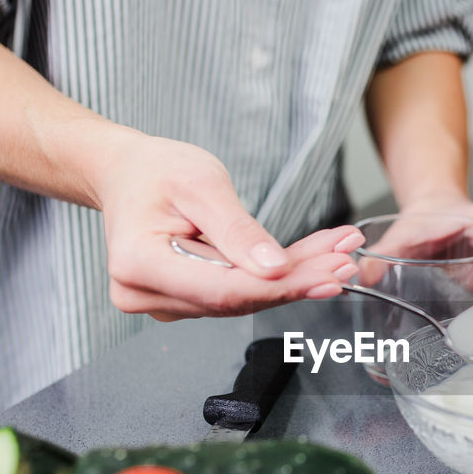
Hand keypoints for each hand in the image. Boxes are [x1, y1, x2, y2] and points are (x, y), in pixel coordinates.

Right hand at [89, 133, 362, 320]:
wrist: (127, 175)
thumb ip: (237, 230)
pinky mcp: (184, 301)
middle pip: (238, 298)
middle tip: (345, 261)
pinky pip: (237, 292)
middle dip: (298, 280)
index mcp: (139, 265)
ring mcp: (164, 303)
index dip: (282, 286)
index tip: (328, 272)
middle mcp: (145, 294)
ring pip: (244, 298)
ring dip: (294, 278)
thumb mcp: (201, 184)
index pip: (225, 289)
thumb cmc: (155, 171)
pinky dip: (275, 276)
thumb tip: (274, 269)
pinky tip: (310, 261)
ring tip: (337, 254)